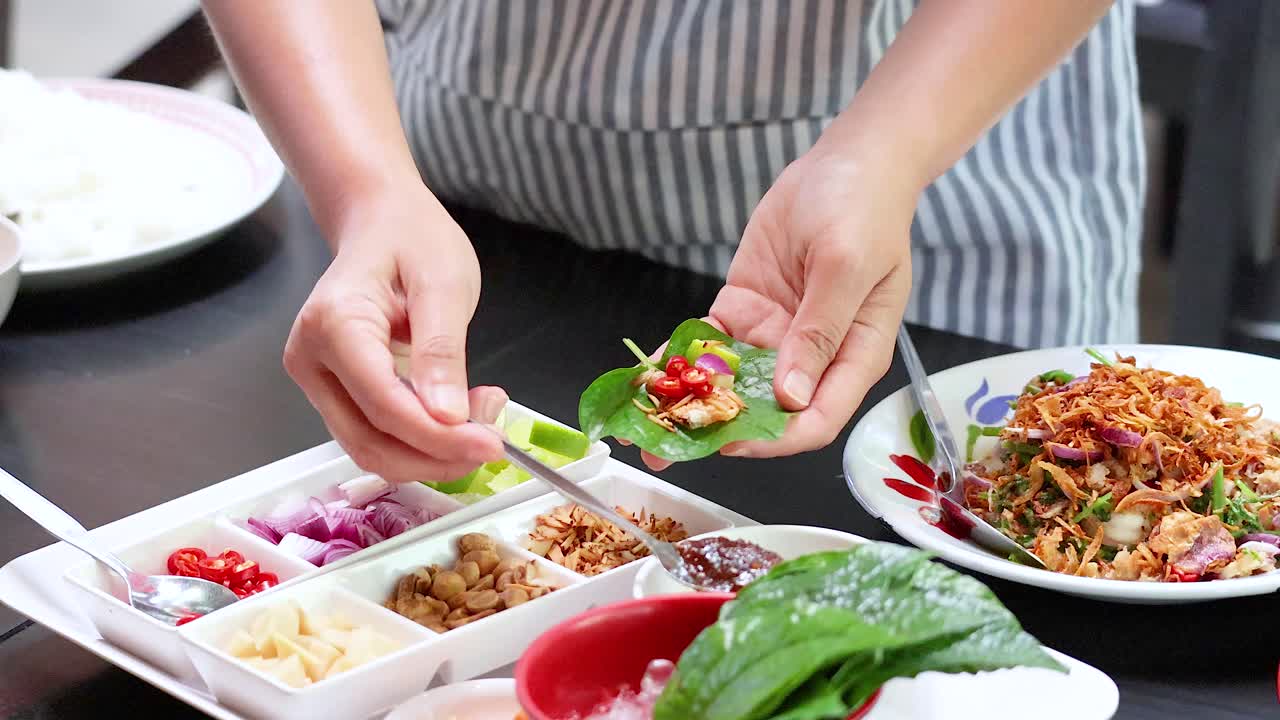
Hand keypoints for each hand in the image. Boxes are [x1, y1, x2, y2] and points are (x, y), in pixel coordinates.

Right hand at [283, 185, 504, 482]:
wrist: (382, 220)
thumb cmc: (412, 237)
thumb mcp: (443, 283)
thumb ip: (442, 350)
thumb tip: (448, 417)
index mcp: (334, 324)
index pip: (385, 406)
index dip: (440, 438)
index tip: (493, 443)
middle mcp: (311, 358)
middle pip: (371, 441)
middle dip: (437, 455)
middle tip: (494, 437)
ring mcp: (315, 377)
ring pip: (370, 448)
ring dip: (430, 453)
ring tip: (481, 419)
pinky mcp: (331, 389)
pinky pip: (373, 433)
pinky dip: (418, 439)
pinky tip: (456, 416)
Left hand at [643, 150, 914, 467]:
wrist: (847, 161)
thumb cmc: (863, 209)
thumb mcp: (845, 267)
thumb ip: (819, 331)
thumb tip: (792, 395)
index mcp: (853, 356)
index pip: (816, 419)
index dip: (774, 439)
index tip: (731, 442)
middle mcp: (812, 356)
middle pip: (766, 411)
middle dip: (717, 432)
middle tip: (664, 448)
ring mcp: (776, 335)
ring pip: (732, 385)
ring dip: (691, 405)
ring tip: (640, 425)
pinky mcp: (745, 311)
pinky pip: (711, 346)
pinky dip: (681, 362)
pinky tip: (647, 378)